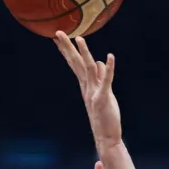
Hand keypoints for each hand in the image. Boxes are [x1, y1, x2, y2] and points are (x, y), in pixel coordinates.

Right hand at [54, 31, 121, 149]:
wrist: (106, 136)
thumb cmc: (105, 116)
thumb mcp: (103, 93)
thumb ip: (100, 77)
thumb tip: (100, 61)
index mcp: (86, 85)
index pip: (75, 64)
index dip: (67, 50)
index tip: (59, 37)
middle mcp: (87, 87)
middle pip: (76, 63)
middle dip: (68, 47)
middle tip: (58, 32)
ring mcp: (94, 92)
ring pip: (88, 69)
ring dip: (84, 53)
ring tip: (79, 38)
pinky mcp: (104, 98)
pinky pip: (106, 80)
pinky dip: (108, 68)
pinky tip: (110, 57)